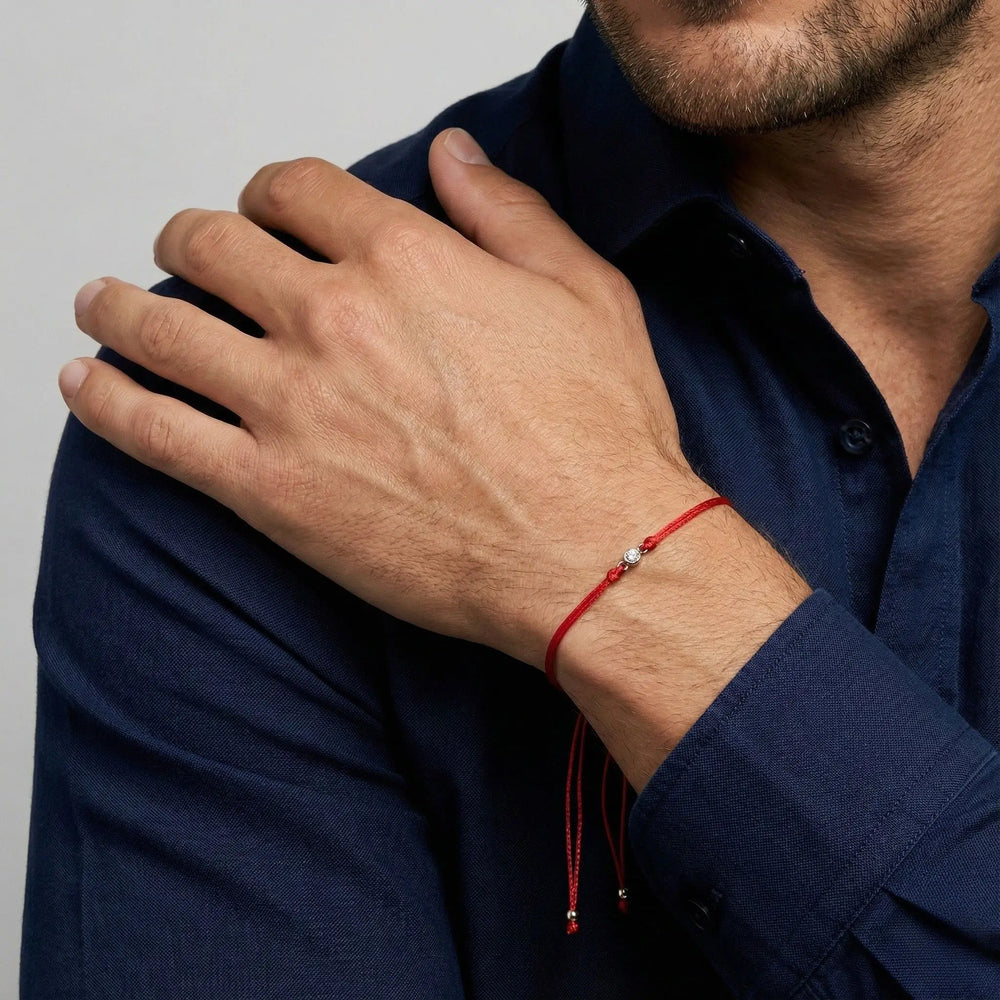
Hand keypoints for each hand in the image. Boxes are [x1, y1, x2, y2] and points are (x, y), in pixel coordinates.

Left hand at [62, 128, 714, 668]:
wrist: (590, 552)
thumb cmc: (598, 433)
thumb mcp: (583, 291)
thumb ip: (506, 212)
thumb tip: (454, 154)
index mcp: (404, 258)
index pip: (294, 189)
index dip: (271, 192)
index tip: (266, 211)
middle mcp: (332, 315)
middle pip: (211, 244)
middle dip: (191, 238)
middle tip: (189, 254)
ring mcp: (290, 402)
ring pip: (160, 325)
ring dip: (119, 305)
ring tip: (102, 305)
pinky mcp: (268, 488)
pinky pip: (152, 431)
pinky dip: (105, 401)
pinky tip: (86, 383)